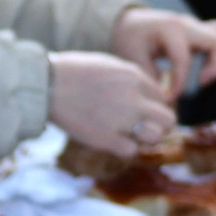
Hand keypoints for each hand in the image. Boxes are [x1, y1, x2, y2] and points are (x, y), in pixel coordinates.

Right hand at [50, 50, 176, 154]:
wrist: (46, 84)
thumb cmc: (72, 72)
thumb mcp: (108, 64)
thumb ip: (130, 78)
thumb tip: (147, 94)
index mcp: (134, 77)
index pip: (162, 97)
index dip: (154, 106)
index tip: (141, 111)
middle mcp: (133, 98)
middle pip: (168, 119)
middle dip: (161, 125)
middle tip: (146, 128)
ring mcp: (122, 119)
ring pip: (155, 137)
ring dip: (145, 139)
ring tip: (131, 136)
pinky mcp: (106, 139)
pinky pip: (131, 151)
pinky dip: (124, 148)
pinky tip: (112, 141)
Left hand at [110, 7, 215, 99]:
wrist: (129, 22)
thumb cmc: (129, 41)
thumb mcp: (131, 59)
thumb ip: (149, 80)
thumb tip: (167, 105)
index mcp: (168, 29)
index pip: (183, 58)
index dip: (179, 84)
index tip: (168, 98)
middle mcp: (187, 24)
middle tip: (201, 83)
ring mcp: (197, 26)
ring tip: (204, 78)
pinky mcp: (201, 32)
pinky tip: (205, 69)